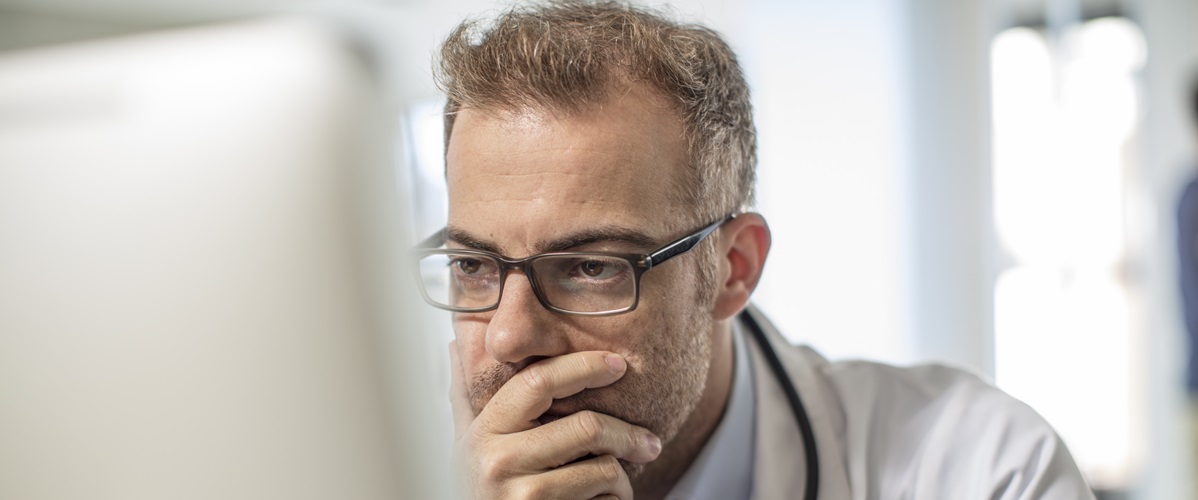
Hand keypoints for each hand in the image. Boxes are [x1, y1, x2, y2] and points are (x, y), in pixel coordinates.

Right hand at [449, 342, 661, 498]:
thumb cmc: (477, 492)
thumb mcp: (462, 446)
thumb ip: (463, 399)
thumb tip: (454, 345)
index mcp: (485, 430)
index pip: (539, 380)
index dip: (584, 366)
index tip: (618, 364)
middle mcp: (499, 461)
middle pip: (587, 426)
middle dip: (628, 435)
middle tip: (649, 443)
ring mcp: (523, 495)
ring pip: (605, 469)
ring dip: (623, 480)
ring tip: (617, 487)